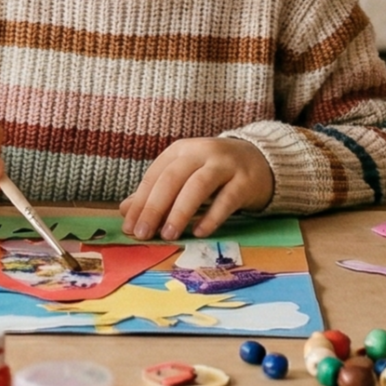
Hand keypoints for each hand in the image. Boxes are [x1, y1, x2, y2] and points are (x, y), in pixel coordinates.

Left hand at [120, 138, 273, 239]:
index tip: (129, 227)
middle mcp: (201, 152)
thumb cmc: (213, 172)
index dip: (140, 202)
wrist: (259, 161)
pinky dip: (211, 216)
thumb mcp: (183, 176)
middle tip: (143, 234)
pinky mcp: (245, 180)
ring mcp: (225, 164)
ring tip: (168, 235)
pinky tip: (199, 232)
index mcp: (181, 150)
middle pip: (172, 179)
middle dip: (155, 208)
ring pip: (198, 186)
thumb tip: (125, 211)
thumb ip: (155, 192)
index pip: (154, 176)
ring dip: (180, 211)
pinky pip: (226, 199)